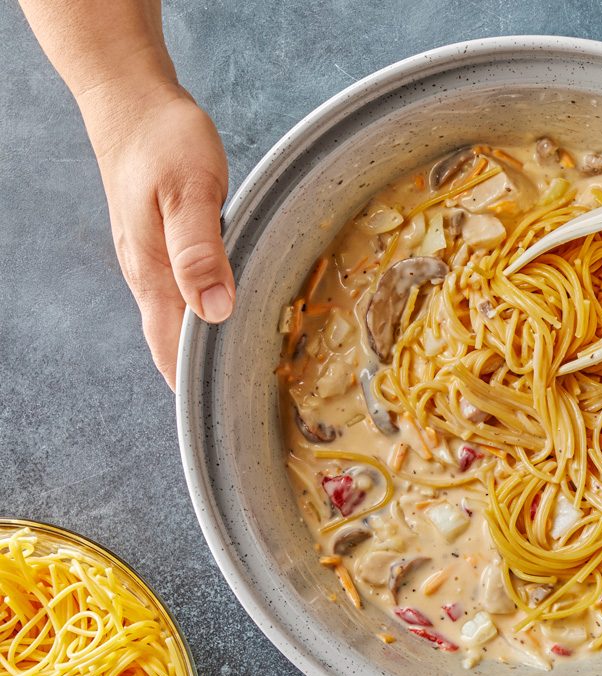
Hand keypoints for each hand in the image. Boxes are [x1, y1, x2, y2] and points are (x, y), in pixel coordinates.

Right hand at [82, 79, 233, 388]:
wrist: (130, 102)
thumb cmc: (163, 141)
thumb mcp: (189, 191)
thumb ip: (199, 253)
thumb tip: (213, 313)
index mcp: (153, 275)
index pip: (171, 353)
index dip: (194, 390)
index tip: (227, 423)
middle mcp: (148, 279)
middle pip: (173, 347)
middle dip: (204, 381)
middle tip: (248, 411)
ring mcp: (150, 265)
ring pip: (177, 323)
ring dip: (206, 350)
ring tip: (246, 377)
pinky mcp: (161, 248)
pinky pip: (182, 297)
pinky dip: (205, 317)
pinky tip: (230, 319)